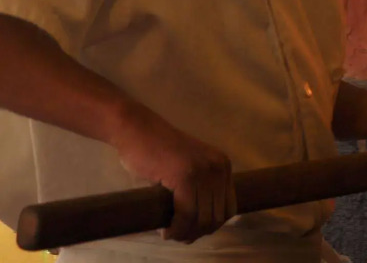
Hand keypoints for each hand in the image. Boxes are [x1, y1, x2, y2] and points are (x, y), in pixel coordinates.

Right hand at [109, 104, 236, 242]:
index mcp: (223, 165)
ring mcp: (203, 171)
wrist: (137, 130)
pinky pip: (186, 214)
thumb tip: (205, 225)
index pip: (229, 208)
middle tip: (178, 235)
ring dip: (186, 233)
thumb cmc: (156, 152)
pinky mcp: (185, 176)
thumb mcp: (189, 168)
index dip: (212, 225)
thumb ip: (200, 188)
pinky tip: (165, 230)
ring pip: (202, 219)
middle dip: (198, 232)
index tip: (193, 231)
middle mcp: (219, 167)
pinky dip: (176, 228)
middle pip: (217, 217)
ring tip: (171, 234)